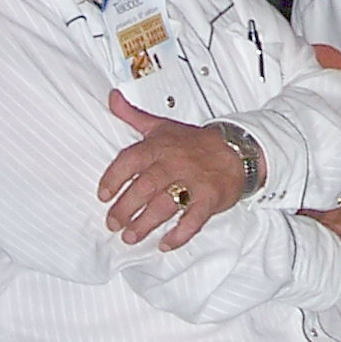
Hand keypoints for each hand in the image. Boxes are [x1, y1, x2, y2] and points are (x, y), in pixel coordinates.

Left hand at [99, 98, 248, 246]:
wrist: (237, 149)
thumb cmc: (195, 142)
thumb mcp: (161, 125)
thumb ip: (133, 115)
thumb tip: (112, 98)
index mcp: (160, 146)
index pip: (130, 161)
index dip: (113, 179)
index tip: (103, 196)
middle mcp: (174, 163)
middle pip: (144, 187)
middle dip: (125, 208)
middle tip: (113, 223)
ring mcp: (194, 181)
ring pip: (165, 204)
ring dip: (145, 224)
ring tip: (130, 237)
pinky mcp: (210, 198)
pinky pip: (193, 219)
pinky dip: (179, 234)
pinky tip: (165, 243)